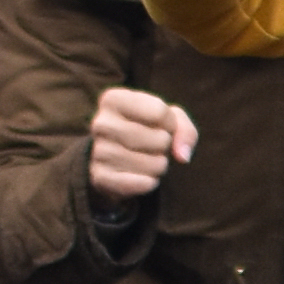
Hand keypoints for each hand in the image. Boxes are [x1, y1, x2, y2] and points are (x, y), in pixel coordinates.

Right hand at [83, 84, 198, 201]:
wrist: (115, 160)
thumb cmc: (147, 131)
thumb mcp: (168, 119)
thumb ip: (184, 129)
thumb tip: (182, 156)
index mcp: (114, 99)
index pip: (160, 112)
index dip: (170, 124)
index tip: (158, 126)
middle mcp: (101, 123)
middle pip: (160, 139)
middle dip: (165, 146)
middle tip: (153, 146)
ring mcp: (99, 152)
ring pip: (154, 164)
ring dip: (158, 166)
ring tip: (146, 160)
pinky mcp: (102, 178)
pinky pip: (142, 184)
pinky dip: (150, 183)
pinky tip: (141, 177)